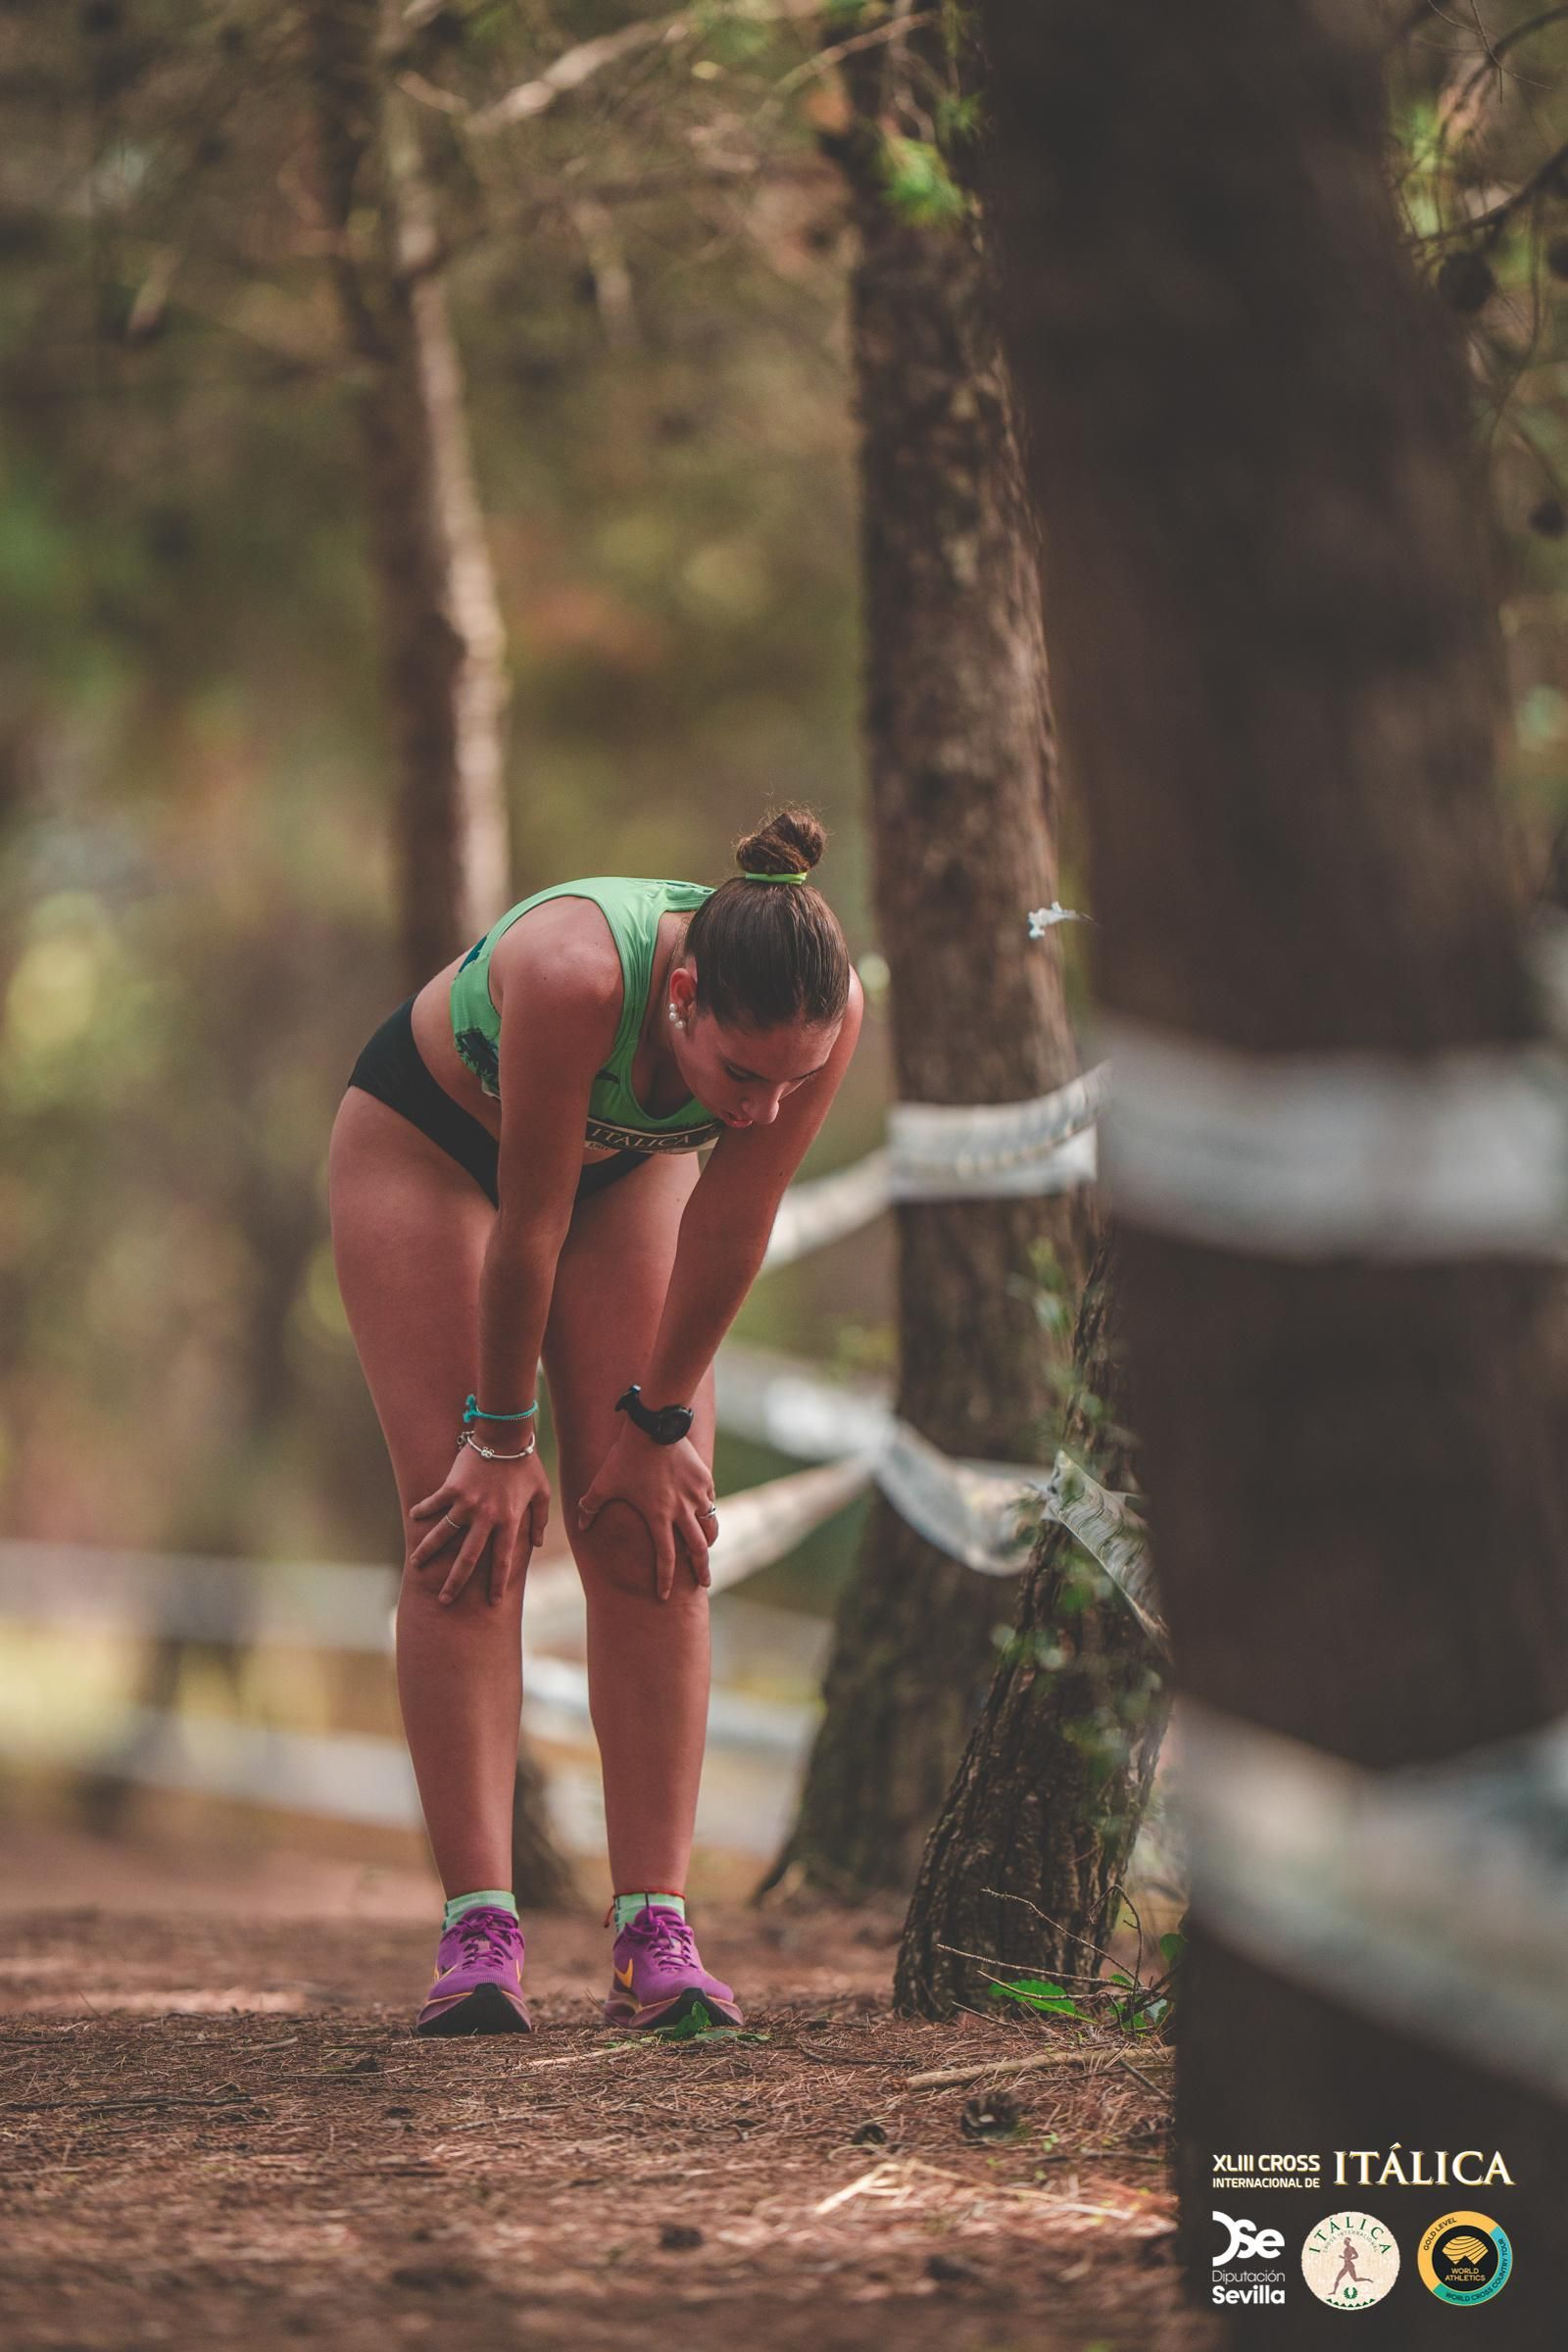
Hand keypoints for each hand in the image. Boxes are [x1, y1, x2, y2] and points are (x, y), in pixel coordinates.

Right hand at [407, 1443, 550, 1606]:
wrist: (505, 1435)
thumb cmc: (526, 1463)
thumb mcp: (541, 1492)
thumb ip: (539, 1519)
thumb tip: (538, 1544)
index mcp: (509, 1521)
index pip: (503, 1560)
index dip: (498, 1583)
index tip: (493, 1602)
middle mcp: (486, 1517)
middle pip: (468, 1558)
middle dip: (456, 1582)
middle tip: (444, 1600)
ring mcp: (467, 1503)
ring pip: (443, 1535)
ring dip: (428, 1551)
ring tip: (415, 1565)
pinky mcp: (452, 1488)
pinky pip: (434, 1504)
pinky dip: (423, 1511)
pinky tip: (413, 1518)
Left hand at [577, 1428, 716, 1600]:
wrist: (653, 1425)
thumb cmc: (625, 1456)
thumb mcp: (602, 1482)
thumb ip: (590, 1506)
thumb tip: (580, 1524)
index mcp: (658, 1517)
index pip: (665, 1558)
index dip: (665, 1579)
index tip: (665, 1595)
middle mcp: (681, 1510)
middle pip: (697, 1549)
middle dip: (701, 1570)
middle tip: (704, 1584)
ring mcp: (696, 1494)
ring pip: (710, 1526)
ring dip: (710, 1541)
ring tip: (708, 1549)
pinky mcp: (704, 1478)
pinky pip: (710, 1500)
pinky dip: (708, 1511)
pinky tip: (705, 1512)